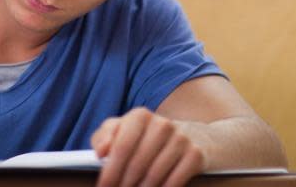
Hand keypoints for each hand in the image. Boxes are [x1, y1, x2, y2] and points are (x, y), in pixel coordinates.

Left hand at [91, 107, 205, 186]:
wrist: (191, 136)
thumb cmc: (145, 136)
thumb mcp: (123, 129)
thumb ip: (104, 137)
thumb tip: (100, 152)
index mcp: (139, 116)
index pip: (121, 147)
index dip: (110, 170)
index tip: (103, 186)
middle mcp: (162, 124)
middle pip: (137, 163)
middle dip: (123, 184)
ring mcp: (181, 139)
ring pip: (154, 174)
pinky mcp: (195, 155)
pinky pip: (175, 181)